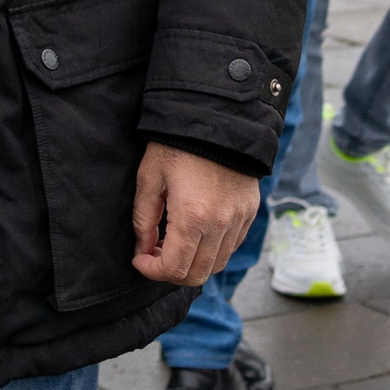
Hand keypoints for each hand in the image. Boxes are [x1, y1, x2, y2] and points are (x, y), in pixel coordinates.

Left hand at [130, 142, 260, 286]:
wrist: (217, 115)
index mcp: (192, 217)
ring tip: (175, 243)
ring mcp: (239, 219)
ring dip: (193, 263)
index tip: (139, 259)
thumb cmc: (177, 143)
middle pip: (197, 274)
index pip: (174, 268)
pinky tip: (197, 233)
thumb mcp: (150, 176)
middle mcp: (220, 224)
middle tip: (155, 254)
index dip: (151, 271)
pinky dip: (213, 250)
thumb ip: (144, 219)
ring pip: (217, 264)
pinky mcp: (250, 211)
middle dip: (171, 272)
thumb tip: (143, 249)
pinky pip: (232, 245)